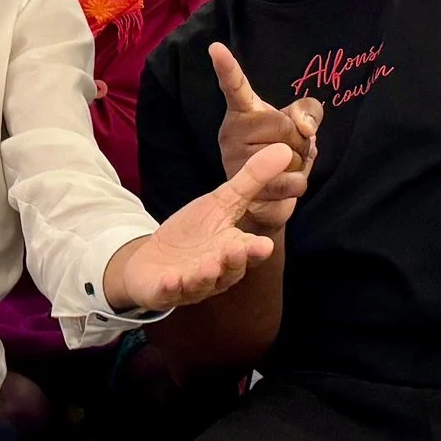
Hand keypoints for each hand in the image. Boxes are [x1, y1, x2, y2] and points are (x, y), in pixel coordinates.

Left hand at [105, 145, 298, 311]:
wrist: (155, 260)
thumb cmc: (195, 233)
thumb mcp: (222, 202)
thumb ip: (252, 180)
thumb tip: (285, 149)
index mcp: (233, 251)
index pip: (250, 252)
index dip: (255, 250)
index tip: (264, 244)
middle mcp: (217, 272)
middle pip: (229, 271)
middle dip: (233, 261)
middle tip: (237, 249)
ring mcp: (190, 283)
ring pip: (202, 283)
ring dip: (205, 275)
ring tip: (208, 264)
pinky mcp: (164, 291)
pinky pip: (169, 292)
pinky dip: (170, 287)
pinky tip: (169, 279)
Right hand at [209, 42, 318, 234]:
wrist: (265, 198)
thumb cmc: (279, 151)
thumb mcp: (298, 123)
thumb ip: (308, 111)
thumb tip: (305, 128)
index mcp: (242, 112)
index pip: (235, 87)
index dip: (227, 67)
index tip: (215, 47)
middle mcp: (230, 133)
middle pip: (284, 126)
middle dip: (297, 140)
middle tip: (284, 148)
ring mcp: (234, 161)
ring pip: (288, 153)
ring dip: (297, 163)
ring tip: (280, 167)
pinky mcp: (246, 188)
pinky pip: (293, 179)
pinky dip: (299, 182)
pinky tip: (282, 184)